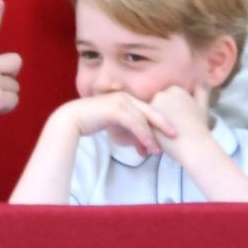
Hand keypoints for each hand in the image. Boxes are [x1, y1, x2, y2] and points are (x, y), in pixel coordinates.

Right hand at [57, 91, 175, 157]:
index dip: (161, 121)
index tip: (170, 134)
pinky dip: (142, 135)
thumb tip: (143, 146)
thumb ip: (130, 132)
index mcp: (128, 99)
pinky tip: (147, 146)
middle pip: (152, 110)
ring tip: (158, 150)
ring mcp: (121, 101)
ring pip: (144, 119)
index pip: (149, 109)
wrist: (72, 119)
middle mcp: (126, 97)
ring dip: (152, 135)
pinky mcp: (114, 109)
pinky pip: (134, 123)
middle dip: (165, 123)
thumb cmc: (92, 122)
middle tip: (176, 136)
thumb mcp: (115, 126)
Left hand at [149, 85, 212, 160]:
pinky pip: (142, 125)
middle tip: (174, 131)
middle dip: (161, 118)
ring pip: (149, 116)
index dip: (171, 114)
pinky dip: (148, 132)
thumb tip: (201, 79)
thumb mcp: (203, 106)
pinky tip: (159, 140)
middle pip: (156, 107)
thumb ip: (201, 92)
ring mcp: (152, 106)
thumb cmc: (199, 129)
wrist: (194, 146)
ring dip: (154, 125)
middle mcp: (162, 94)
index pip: (166, 100)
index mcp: (175, 89)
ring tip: (167, 137)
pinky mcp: (145, 119)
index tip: (180, 123)